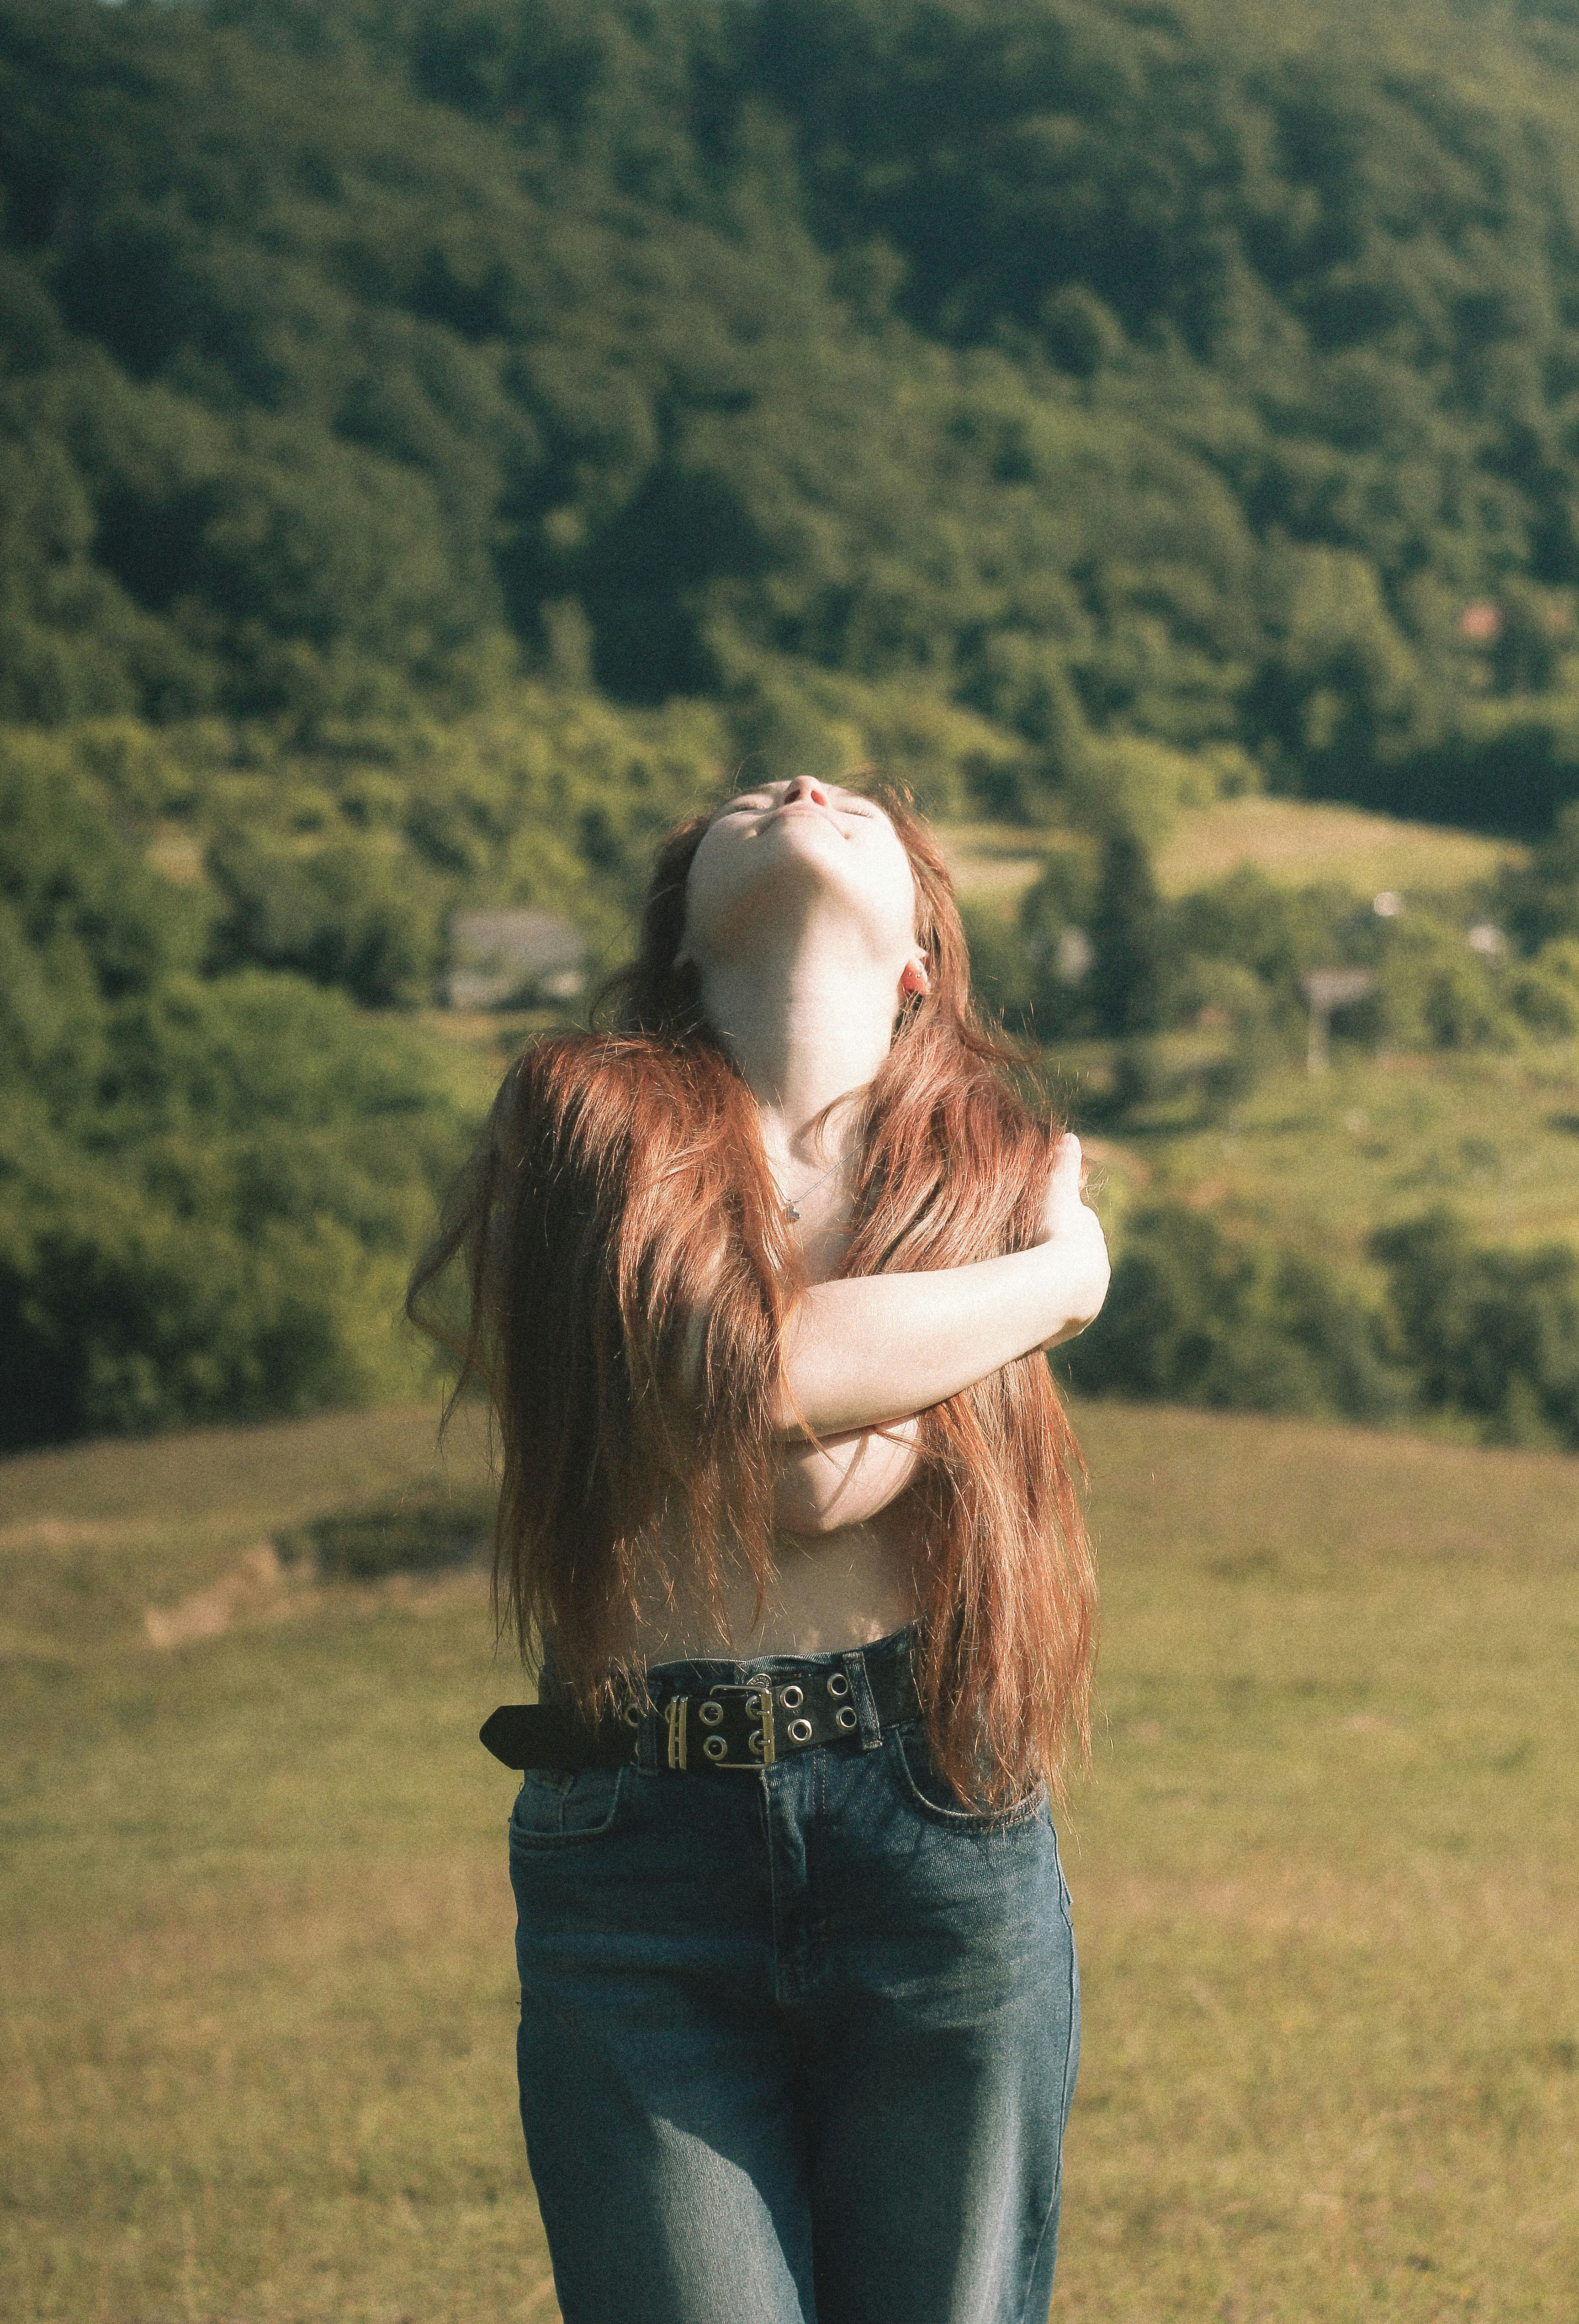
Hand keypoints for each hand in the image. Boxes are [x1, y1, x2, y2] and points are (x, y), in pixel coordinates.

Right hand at [1036, 1134, 1110, 1342]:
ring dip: (1051, 1292)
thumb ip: (1063, 1165)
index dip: (1060, 1229)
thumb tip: (1069, 1136)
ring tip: (1027, 1291)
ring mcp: (1085, 1305)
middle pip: (1074, 1267)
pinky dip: (1043, 1315)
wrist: (1058, 1285)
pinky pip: (1054, 1319)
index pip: (1079, 1235)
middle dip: (1058, 1263)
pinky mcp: (1070, 1327)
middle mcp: (1097, 1278)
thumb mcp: (1057, 1192)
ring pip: (1066, 1295)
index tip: (1043, 1229)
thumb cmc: (1054, 1233)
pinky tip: (1027, 1314)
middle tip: (1033, 1261)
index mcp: (1094, 1247)